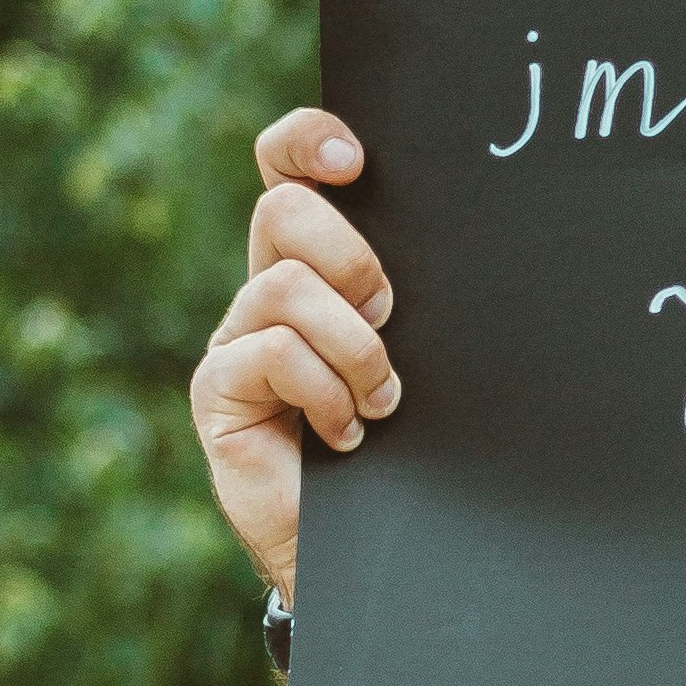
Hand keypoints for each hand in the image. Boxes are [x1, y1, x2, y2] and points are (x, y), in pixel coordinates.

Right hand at [188, 112, 397, 602]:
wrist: (368, 545)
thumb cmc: (407, 445)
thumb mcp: (420, 355)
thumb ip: (409, 297)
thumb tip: (467, 228)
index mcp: (313, 263)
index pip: (285, 167)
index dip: (306, 140)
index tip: (355, 159)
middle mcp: (264, 289)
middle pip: (284, 210)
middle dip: (353, 260)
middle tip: (390, 320)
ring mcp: (234, 339)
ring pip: (286, 287)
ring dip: (354, 349)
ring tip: (379, 403)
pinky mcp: (217, 392)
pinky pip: (273, 354)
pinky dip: (325, 396)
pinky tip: (345, 437)